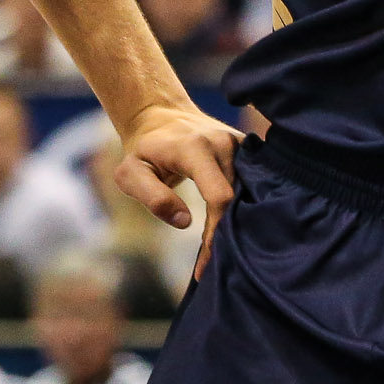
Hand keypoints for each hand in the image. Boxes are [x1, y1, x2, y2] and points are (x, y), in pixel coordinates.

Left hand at [114, 102, 241, 266]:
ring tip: (226, 254)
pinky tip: (238, 231)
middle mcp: (224, 143)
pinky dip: (246, 208)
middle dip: (229, 234)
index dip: (215, 233)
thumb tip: (184, 222)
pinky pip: (253, 184)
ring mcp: (240, 144)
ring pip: (250, 193)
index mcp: (195, 148)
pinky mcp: (248, 149)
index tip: (205, 264)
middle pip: (238, 199)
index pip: (219, 197)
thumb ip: (153, 197)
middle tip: (216, 267)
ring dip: (240, 223)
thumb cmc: (143, 151)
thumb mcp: (130, 174)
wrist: (161, 116)